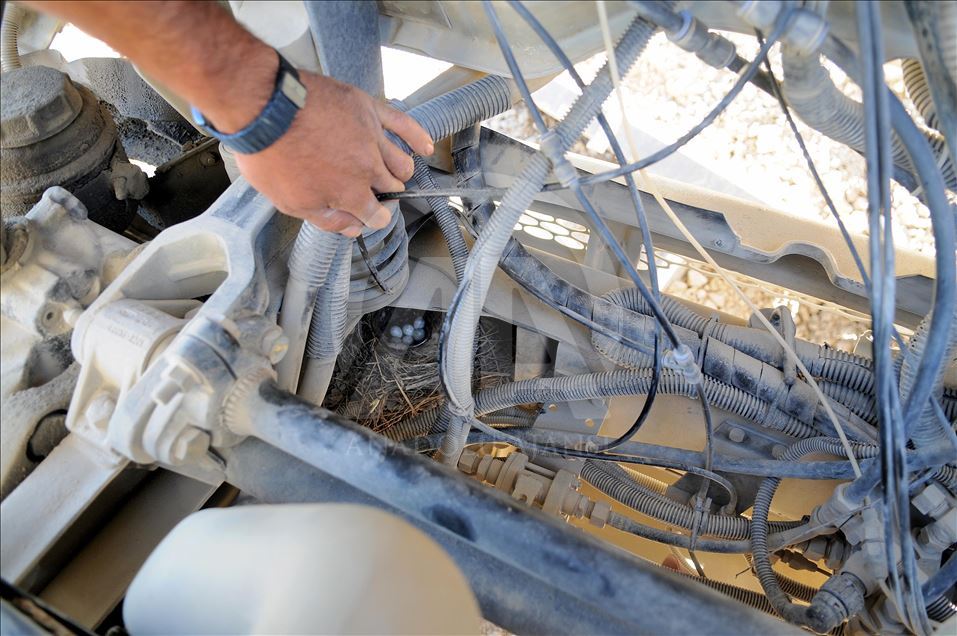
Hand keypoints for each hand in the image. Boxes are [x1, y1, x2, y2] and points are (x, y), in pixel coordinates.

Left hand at [234, 72, 432, 236]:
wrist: (264, 106)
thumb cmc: (270, 155)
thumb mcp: (290, 202)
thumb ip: (327, 219)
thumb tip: (353, 229)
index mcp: (351, 193)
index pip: (377, 215)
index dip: (371, 217)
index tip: (365, 214)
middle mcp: (369, 168)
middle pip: (391, 188)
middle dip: (382, 193)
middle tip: (366, 188)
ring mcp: (372, 137)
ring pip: (402, 163)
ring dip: (398, 172)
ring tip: (388, 172)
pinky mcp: (369, 109)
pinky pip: (403, 124)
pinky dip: (417, 137)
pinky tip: (424, 148)